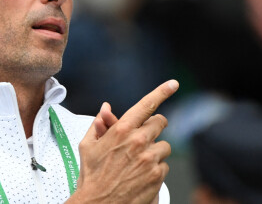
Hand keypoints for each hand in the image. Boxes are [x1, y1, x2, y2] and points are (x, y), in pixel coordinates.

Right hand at [67, 80, 178, 203]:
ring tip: (138, 162)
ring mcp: (150, 158)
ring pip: (164, 146)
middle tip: (144, 137)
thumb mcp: (88, 145)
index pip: (146, 105)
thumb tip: (106, 108)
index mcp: (121, 129)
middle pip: (160, 124)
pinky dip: (156, 169)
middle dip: (153, 128)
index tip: (173, 84)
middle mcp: (138, 141)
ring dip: (154, 151)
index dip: (162, 91)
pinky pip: (165, 166)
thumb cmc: (91, 176)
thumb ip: (99, 124)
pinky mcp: (157, 175)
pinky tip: (141, 175)